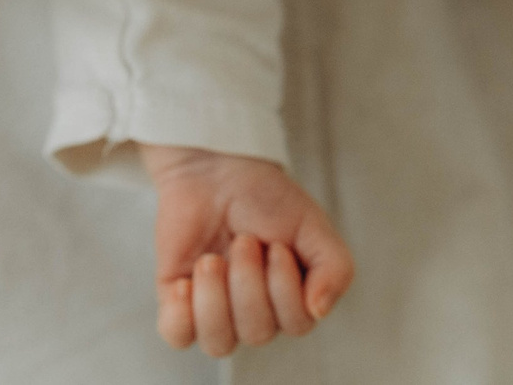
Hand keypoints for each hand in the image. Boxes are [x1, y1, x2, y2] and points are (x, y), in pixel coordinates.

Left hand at [139, 144, 354, 357]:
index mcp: (292, 300)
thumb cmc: (265, 198)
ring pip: (218, 343)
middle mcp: (255, 314)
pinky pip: (177, 335)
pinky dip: (181, 314)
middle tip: (243, 242)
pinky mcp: (178, 303)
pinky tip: (186, 283)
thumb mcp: (312, 224)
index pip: (297, 323)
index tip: (277, 245)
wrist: (215, 170)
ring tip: (212, 260)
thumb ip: (334, 266)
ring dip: (214, 298)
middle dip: (248, 281)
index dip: (284, 287)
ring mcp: (215, 311)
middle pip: (257, 332)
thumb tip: (319, 309)